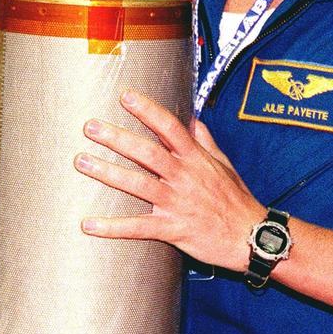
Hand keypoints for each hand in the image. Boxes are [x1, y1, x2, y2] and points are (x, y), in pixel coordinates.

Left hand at [74, 91, 265, 272]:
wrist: (250, 236)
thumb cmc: (236, 199)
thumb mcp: (224, 164)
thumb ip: (204, 141)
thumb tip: (191, 120)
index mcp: (196, 159)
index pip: (170, 128)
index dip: (148, 110)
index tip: (126, 96)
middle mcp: (185, 177)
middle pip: (148, 153)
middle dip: (118, 138)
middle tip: (90, 127)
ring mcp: (178, 203)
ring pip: (138, 184)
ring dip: (108, 173)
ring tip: (82, 161)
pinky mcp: (173, 229)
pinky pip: (139, 227)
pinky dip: (113, 227)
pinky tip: (88, 224)